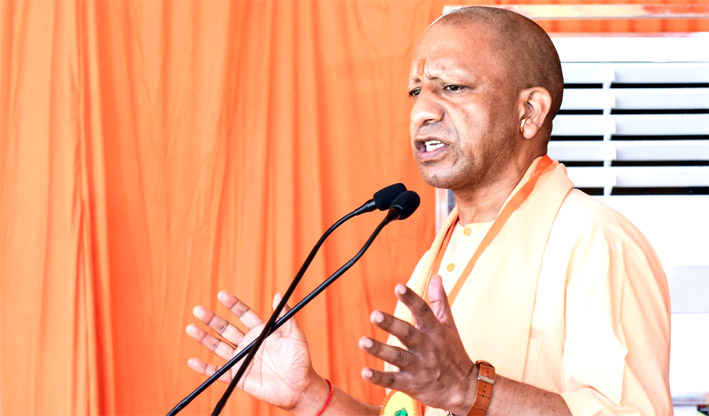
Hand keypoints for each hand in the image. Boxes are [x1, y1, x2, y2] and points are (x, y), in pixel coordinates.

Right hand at [186, 291, 326, 413]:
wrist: (299, 388)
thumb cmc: (300, 361)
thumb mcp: (296, 335)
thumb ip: (286, 316)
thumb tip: (278, 295)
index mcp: (261, 331)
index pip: (243, 315)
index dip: (233, 305)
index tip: (222, 295)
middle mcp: (249, 344)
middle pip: (226, 329)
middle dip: (212, 319)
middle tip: (198, 309)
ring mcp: (242, 360)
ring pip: (219, 347)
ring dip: (204, 338)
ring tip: (191, 328)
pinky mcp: (239, 377)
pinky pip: (219, 372)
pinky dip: (205, 368)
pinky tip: (193, 361)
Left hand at [359, 275, 475, 414]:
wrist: (464, 390)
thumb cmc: (454, 354)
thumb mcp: (449, 327)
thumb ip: (439, 302)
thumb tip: (436, 277)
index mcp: (435, 332)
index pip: (423, 312)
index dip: (411, 299)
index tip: (399, 287)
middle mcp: (427, 348)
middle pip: (408, 334)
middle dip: (391, 324)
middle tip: (374, 314)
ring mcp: (419, 367)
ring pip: (398, 357)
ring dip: (380, 350)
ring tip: (363, 342)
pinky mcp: (411, 384)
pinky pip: (393, 381)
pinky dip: (379, 377)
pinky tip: (365, 372)